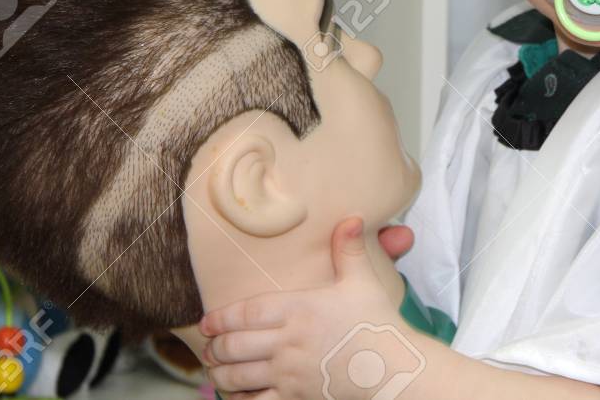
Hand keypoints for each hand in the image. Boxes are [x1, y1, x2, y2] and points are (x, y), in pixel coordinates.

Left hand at [201, 217, 413, 399]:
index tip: (206, 323)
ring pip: (240, 376)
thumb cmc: (377, 323)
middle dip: (216, 348)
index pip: (247, 313)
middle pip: (235, 346)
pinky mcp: (296, 397)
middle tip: (208, 348)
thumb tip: (352, 217)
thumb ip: (350, 250)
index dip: (221, 318)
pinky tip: (236, 397)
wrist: (393, 368)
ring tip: (214, 371)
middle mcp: (288, 342)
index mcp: (299, 310)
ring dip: (221, 374)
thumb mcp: (363, 282)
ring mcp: (290, 373)